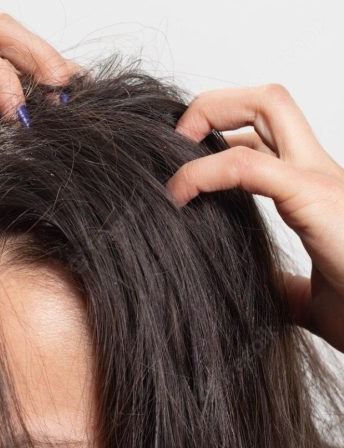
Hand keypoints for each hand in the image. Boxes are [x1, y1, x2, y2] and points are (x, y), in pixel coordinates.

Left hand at [166, 83, 343, 354]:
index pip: (268, 138)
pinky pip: (246, 164)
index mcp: (314, 194)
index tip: (182, 174)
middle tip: (175, 145)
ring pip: (267, 104)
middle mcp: (318, 174)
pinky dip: (203, 171)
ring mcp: (318, 180)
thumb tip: (257, 293)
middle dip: (215, 104)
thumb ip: (281, 288)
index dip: (222, 140)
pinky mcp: (312, 197)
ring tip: (173, 159)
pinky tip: (178, 194)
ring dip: (210, 114)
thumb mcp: (309, 300)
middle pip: (269, 101)